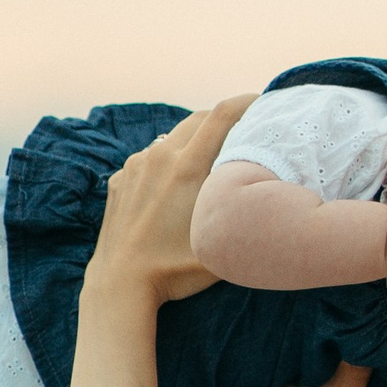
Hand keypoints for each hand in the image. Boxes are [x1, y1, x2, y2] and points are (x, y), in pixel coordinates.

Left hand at [90, 96, 252, 299]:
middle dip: (222, 119)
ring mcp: (135, 166)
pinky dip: (166, 163)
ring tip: (208, 160)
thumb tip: (266, 199)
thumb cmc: (174, 271)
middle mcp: (158, 156)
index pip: (221, 115)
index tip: (262, 102)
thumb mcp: (221, 245)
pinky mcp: (120, 179)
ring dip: (192, 142)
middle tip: (242, 129)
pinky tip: (173, 187)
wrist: (120, 284)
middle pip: (197, 120)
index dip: (245, 103)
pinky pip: (148, 160)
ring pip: (171, 139)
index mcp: (186, 166)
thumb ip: (243, 216)